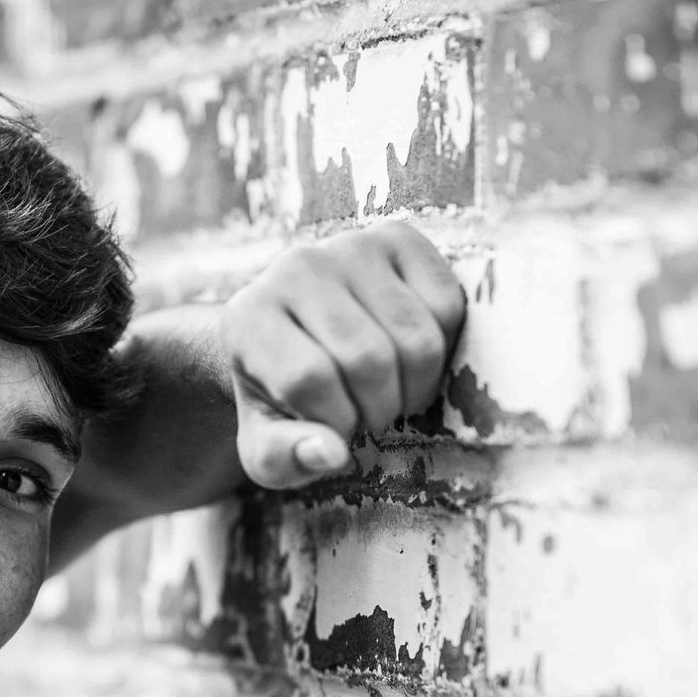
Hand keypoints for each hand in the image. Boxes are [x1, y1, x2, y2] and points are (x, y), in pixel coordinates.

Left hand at [216, 220, 467, 489]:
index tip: (334, 429)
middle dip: (379, 409)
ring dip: (414, 388)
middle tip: (367, 413)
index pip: (310, 378)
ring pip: (418, 340)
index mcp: (249, 318)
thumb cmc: (281, 398)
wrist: (297, 332)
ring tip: (387, 390)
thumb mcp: (267, 444)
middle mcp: (296, 267)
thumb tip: (331, 453)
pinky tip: (409, 357)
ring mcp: (351, 247)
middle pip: (370, 359)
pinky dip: (442, 351)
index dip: (337, 421)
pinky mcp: (399, 239)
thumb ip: (285, 457)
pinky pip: (449, 308)